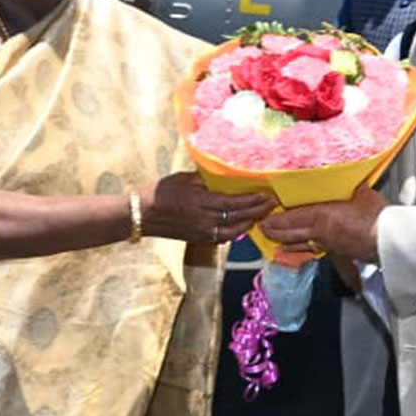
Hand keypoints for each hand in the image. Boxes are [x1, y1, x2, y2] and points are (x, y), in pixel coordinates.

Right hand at [142, 172, 274, 243]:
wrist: (143, 214)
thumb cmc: (162, 192)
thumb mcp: (185, 179)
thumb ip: (207, 179)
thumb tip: (226, 175)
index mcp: (200, 202)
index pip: (234, 202)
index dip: (253, 200)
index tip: (267, 194)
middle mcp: (204, 220)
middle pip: (238, 217)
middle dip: (258, 211)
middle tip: (272, 204)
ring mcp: (203, 232)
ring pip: (234, 231)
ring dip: (250, 222)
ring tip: (262, 213)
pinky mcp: (200, 239)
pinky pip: (224, 237)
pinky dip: (237, 230)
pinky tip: (244, 223)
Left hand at [261, 184, 387, 263]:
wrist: (388, 240)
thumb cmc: (376, 216)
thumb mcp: (361, 192)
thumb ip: (350, 185)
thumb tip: (348, 176)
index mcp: (322, 215)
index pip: (292, 217)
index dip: (276, 218)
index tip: (266, 215)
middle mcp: (320, 231)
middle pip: (290, 233)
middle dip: (274, 231)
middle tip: (262, 228)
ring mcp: (328, 244)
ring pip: (299, 243)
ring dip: (284, 242)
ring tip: (273, 241)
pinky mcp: (337, 252)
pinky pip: (313, 249)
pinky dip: (300, 250)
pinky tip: (297, 250)